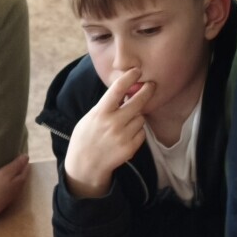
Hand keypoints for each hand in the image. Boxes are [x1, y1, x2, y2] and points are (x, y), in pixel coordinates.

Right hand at [62, 68, 148, 198]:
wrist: (85, 165)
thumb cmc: (86, 137)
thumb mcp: (90, 117)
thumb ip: (106, 106)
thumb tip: (124, 92)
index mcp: (101, 112)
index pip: (118, 89)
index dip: (129, 77)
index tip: (136, 70)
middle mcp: (113, 123)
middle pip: (138, 102)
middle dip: (147, 91)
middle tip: (151, 85)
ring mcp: (123, 136)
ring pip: (141, 118)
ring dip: (137, 117)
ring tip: (125, 123)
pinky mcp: (130, 148)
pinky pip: (141, 133)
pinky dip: (137, 132)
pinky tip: (126, 135)